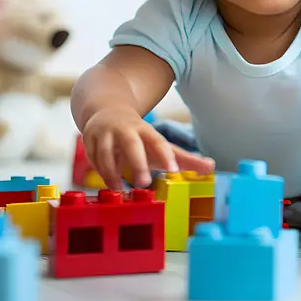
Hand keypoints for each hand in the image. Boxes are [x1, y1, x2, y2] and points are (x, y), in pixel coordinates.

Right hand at [82, 106, 214, 189]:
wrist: (107, 111)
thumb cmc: (139, 137)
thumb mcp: (160, 146)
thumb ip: (184, 159)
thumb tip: (212, 168)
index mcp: (145, 131)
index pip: (158, 142)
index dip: (167, 155)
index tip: (174, 171)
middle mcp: (125, 130)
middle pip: (132, 144)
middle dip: (137, 163)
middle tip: (144, 183)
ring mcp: (105, 134)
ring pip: (106, 151)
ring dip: (111, 171)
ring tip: (120, 190)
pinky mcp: (89, 140)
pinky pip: (92, 157)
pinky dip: (99, 171)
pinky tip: (108, 183)